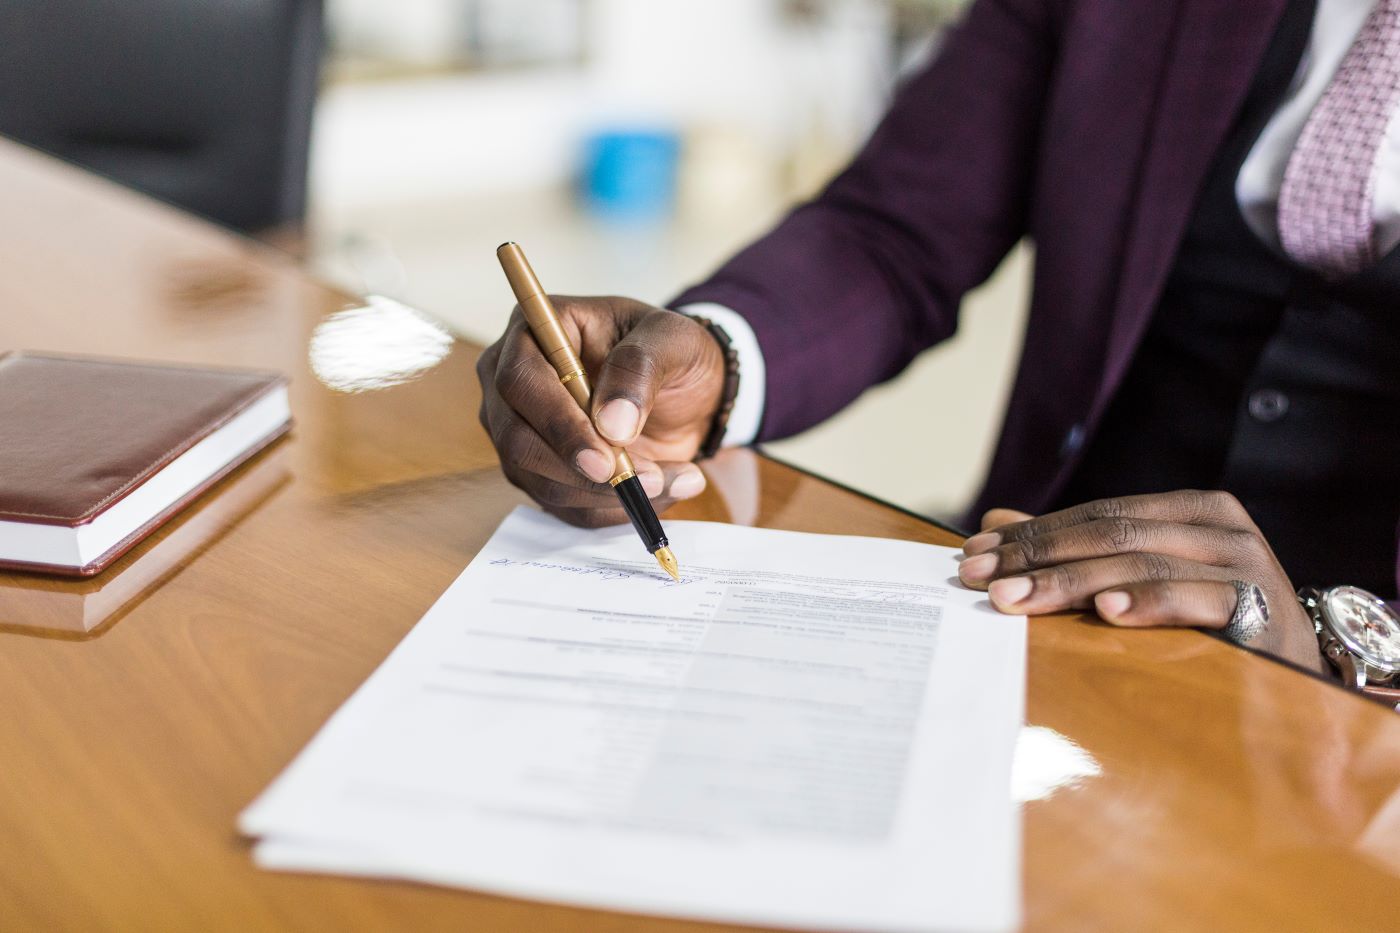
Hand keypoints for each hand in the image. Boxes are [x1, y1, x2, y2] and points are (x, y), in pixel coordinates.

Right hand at [477, 295, 723, 527]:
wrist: (683, 389)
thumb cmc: (669, 352)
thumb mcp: (672, 340)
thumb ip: (640, 368)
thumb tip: (612, 424)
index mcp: (536, 331)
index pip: (520, 380)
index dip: (558, 424)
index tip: (605, 459)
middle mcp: (512, 382)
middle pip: (516, 440)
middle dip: (580, 471)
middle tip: (643, 482)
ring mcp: (519, 430)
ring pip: (539, 480)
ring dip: (607, 495)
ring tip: (671, 480)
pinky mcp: (538, 471)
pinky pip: (564, 505)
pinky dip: (612, 509)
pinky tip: (657, 492)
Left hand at [957, 491, 1326, 672]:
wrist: (1298, 678)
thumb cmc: (1212, 624)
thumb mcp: (1142, 580)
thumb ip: (1074, 550)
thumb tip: (991, 522)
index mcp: (1192, 509)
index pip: (1096, 515)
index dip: (1032, 533)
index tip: (973, 554)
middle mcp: (1221, 528)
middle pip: (1111, 535)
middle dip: (1036, 557)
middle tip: (978, 579)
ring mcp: (1245, 564)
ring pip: (1139, 562)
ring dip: (1069, 582)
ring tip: (1016, 598)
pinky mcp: (1262, 608)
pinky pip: (1194, 599)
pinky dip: (1148, 602)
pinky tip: (1105, 611)